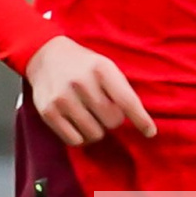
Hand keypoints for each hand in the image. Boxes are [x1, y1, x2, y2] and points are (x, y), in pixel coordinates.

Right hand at [25, 35, 156, 145]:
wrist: (45, 55)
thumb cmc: (84, 65)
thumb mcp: (105, 66)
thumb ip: (121, 90)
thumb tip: (140, 123)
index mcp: (101, 69)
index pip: (127, 101)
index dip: (141, 120)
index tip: (150, 132)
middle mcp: (82, 83)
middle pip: (112, 121)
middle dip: (112, 119)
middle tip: (103, 109)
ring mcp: (63, 98)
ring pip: (94, 134)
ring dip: (96, 130)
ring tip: (89, 116)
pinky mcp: (48, 112)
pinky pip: (74, 140)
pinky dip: (80, 137)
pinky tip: (77, 124)